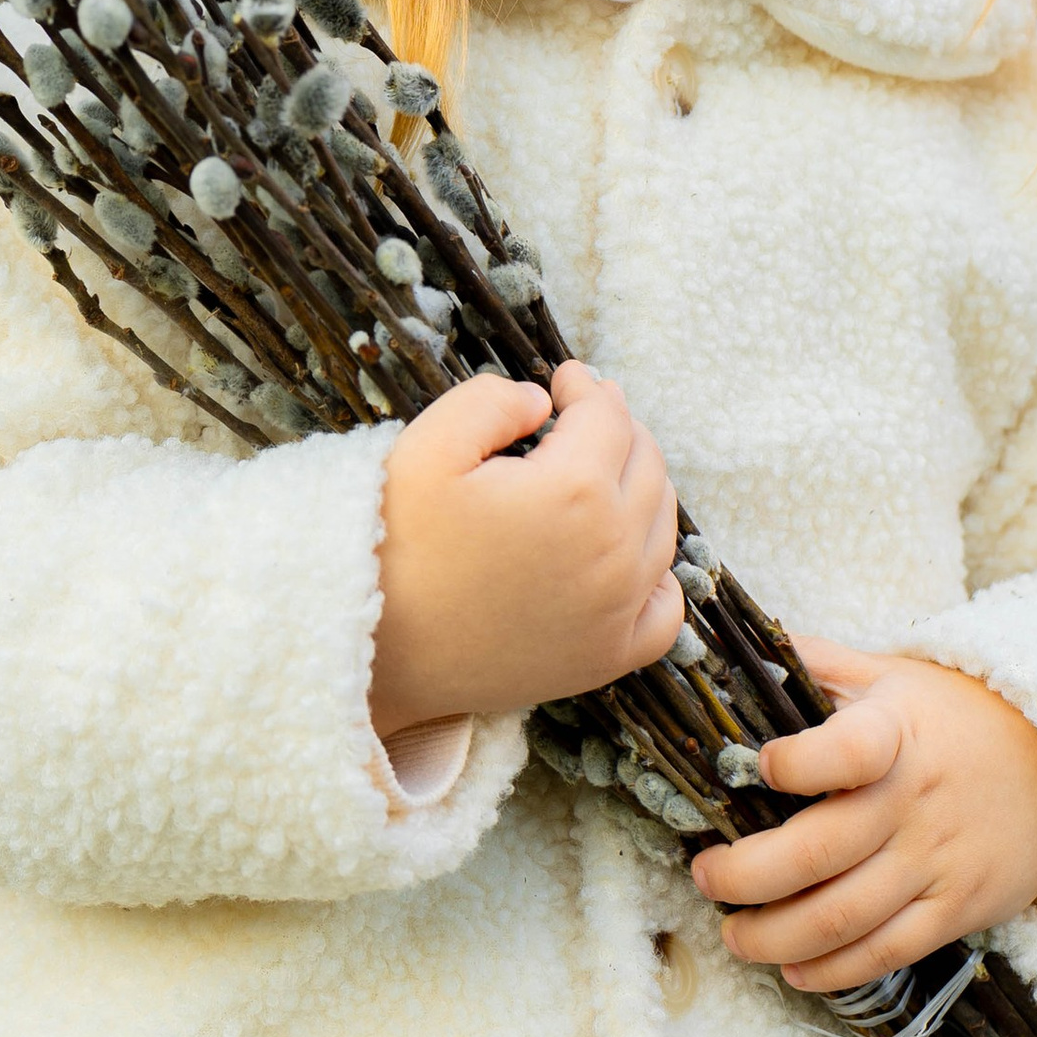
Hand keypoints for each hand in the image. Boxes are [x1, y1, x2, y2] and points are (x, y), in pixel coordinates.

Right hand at [370, 363, 684, 734]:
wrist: (371, 652)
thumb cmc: (393, 546)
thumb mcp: (425, 447)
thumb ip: (490, 400)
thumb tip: (541, 402)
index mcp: (575, 494)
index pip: (607, 417)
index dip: (586, 387)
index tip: (565, 377)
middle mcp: (613, 553)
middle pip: (646, 465)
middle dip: (619, 429)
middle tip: (588, 412)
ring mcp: (616, 612)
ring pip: (661, 527)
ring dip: (642, 487)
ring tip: (607, 469)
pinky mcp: (605, 659)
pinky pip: (664, 612)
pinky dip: (659, 577)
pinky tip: (632, 557)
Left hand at [689, 641, 1036, 993]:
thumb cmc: (952, 717)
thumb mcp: (890, 675)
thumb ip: (815, 664)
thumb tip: (736, 647)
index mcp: (895, 735)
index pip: (851, 749)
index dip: (801, 762)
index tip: (759, 766)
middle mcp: (913, 801)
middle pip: (822, 852)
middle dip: (747, 876)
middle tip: (705, 878)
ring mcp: (936, 860)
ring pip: (845, 916)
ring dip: (776, 936)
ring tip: (735, 936)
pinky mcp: (957, 909)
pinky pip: (888, 951)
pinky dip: (834, 970)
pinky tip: (794, 969)